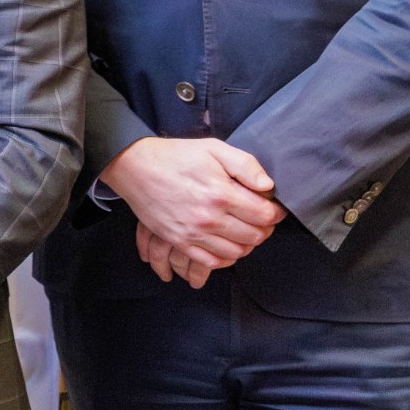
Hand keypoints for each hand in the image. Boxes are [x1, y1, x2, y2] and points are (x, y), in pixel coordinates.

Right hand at [101, 137, 280, 277]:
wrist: (135, 167)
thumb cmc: (175, 156)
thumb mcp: (214, 148)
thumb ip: (245, 165)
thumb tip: (268, 186)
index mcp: (222, 194)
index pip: (265, 215)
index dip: (275, 212)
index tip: (272, 206)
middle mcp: (209, 218)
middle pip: (255, 236)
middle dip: (264, 228)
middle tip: (259, 218)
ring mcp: (193, 233)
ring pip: (236, 252)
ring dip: (246, 243)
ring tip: (244, 230)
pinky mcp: (178, 241)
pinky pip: (210, 262)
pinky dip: (224, 258)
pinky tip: (225, 244)